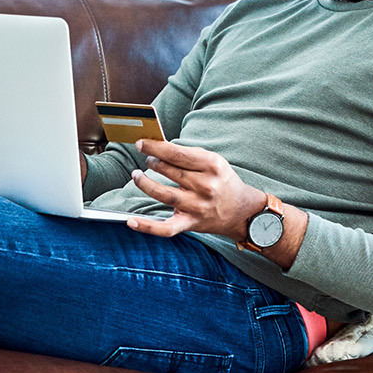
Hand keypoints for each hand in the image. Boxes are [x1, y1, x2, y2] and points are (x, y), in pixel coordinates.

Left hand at [124, 139, 266, 240]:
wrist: (241, 211)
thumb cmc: (223, 182)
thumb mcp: (214, 162)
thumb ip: (188, 155)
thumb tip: (159, 146)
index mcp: (212, 166)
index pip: (177, 154)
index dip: (155, 147)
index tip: (141, 144)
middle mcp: (206, 186)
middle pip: (170, 171)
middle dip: (153, 162)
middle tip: (147, 160)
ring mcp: (198, 207)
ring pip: (164, 194)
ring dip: (145, 184)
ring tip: (137, 175)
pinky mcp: (191, 224)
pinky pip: (166, 228)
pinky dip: (147, 227)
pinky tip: (131, 221)